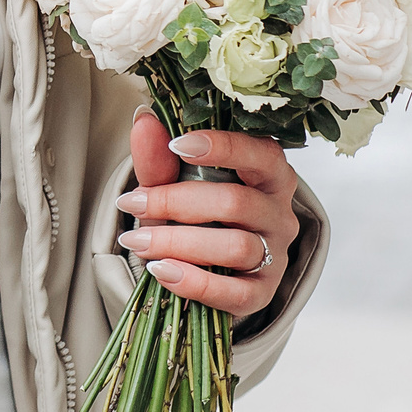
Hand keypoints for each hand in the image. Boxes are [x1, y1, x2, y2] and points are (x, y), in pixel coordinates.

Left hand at [114, 112, 299, 318]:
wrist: (200, 261)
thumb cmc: (192, 211)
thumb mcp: (171, 181)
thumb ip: (159, 155)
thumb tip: (143, 119)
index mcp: (268, 174)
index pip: (261, 153)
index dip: (222, 146)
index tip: (175, 144)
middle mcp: (279, 213)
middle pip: (237, 202)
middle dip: (176, 202)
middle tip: (132, 203)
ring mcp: (276, 255)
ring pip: (237, 247)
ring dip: (179, 243)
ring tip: (136, 242)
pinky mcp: (263, 293)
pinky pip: (236, 293)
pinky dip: (195, 282)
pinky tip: (161, 270)